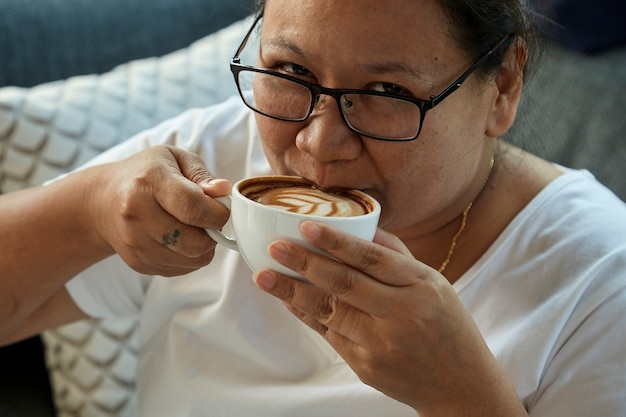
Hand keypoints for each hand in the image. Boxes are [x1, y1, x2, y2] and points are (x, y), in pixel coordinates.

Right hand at [86, 145, 230, 276]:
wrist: (102, 202)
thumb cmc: (145, 174)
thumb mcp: (174, 158)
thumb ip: (202, 175)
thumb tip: (224, 191)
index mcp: (148, 182)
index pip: (194, 208)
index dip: (218, 213)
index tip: (221, 208)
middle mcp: (136, 215)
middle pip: (195, 242)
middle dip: (212, 232)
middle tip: (207, 217)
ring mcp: (135, 244)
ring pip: (193, 259)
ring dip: (203, 245)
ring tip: (192, 225)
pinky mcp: (138, 264)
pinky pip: (183, 269)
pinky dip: (190, 256)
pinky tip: (179, 237)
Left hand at [253, 222, 525, 415]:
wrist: (460, 385)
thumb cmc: (448, 327)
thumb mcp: (435, 283)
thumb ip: (398, 256)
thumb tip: (362, 227)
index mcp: (421, 286)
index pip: (372, 258)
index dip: (336, 241)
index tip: (306, 226)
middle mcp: (401, 313)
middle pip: (345, 283)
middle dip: (304, 263)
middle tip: (274, 247)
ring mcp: (381, 343)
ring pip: (329, 311)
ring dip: (292, 291)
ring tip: (264, 275)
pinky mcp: (365, 366)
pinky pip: (328, 334)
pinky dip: (305, 315)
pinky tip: (287, 299)